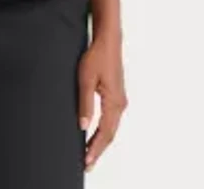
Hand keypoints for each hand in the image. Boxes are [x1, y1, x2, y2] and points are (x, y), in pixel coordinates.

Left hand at [78, 33, 127, 172]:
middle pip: (110, 133)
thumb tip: (83, 125)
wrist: (108, 41)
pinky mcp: (117, 96)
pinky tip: (96, 134)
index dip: (95, 148)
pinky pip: (112, 119)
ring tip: (90, 153)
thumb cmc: (97, 56)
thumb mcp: (85, 79)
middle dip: (98, 149)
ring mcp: (120, 100)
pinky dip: (104, 130)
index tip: (87, 160)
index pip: (104, 132)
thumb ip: (85, 103)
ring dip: (101, 141)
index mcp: (114, 102)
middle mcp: (120, 104)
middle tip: (87, 163)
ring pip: (112, 127)